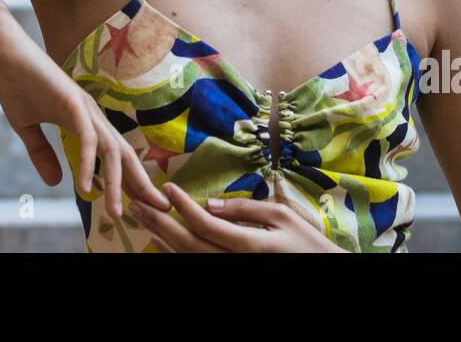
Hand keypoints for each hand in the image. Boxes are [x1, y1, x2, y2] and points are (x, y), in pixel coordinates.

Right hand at [0, 13, 171, 219]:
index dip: (128, 180)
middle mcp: (92, 116)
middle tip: (157, 210)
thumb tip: (54, 182)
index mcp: (85, 122)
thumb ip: (42, 153)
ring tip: (116, 212)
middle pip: (123, 155)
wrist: (5, 53)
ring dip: (115, 183)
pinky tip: (85, 188)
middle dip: (140, 184)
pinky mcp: (72, 102)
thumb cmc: (17, 84)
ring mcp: (84, 108)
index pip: (114, 156)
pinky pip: (86, 138)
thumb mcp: (27, 128)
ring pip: (110, 151)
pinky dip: (87, 164)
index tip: (142, 204)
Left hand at [132, 182, 347, 251]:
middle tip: (139, 201)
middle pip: (187, 244)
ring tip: (141, 215)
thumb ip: (245, 210)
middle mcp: (233, 262)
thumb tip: (210, 203)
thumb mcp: (282, 217)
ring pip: (186, 259)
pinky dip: (173, 253)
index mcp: (248, 245)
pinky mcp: (226, 273)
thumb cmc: (306, 243)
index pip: (205, 224)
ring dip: (161, 237)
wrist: (321, 271)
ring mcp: (227, 271)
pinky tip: (159, 240)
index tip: (168, 186)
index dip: (182, 206)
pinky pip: (194, 266)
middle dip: (160, 222)